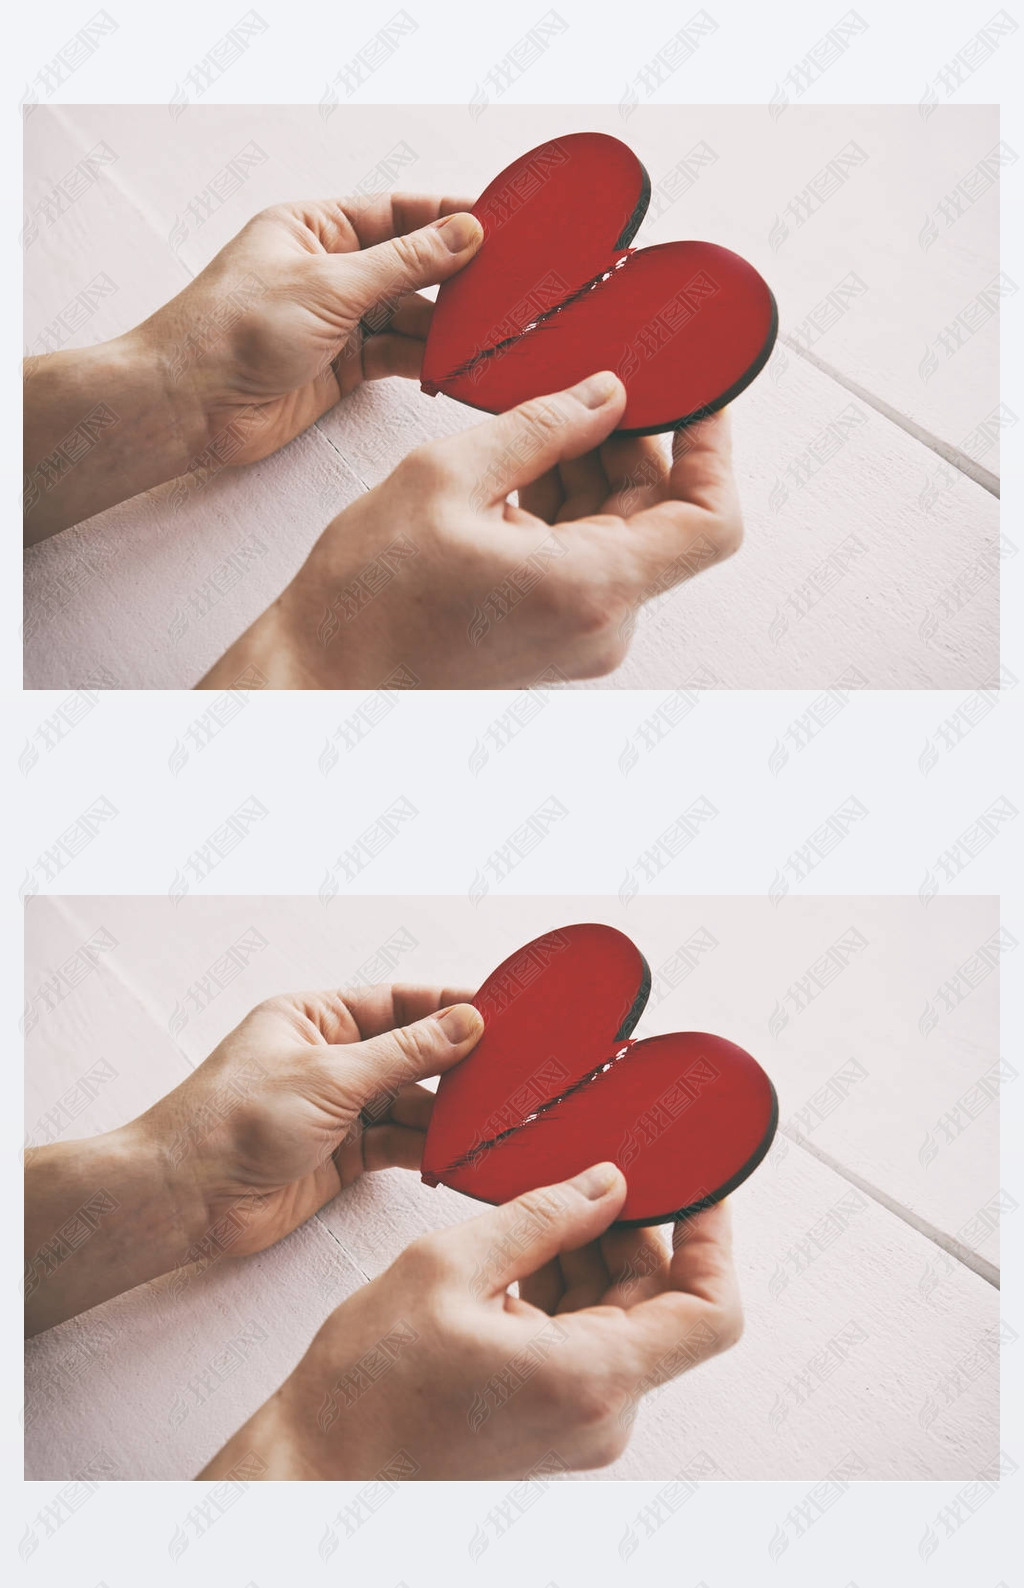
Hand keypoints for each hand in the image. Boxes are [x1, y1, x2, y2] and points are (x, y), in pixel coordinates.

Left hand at [139, 194, 482, 466]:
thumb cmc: (234, 329)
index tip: (501, 224)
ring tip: (491, 332)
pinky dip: (427, 361)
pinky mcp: (342, 368)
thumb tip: (464, 232)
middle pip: (411, 266)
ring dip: (446, 326)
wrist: (190, 405)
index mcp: (315, 227)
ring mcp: (337, 320)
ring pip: (409, 316)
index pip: (398, 212)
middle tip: (510, 286)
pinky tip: (457, 364)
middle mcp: (329, 269)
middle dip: (457, 278)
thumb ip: (404, 262)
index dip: (450, 217)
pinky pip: (398, 357)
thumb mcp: (330, 284)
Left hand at [141, 985, 481, 1255]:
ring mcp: (338, 1109)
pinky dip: (429, 1148)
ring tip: (495, 1117)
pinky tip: (460, 1151)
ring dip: (448, 1112)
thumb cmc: (234, 1119)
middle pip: (411, 1054)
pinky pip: (400, 1144)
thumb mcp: (331, 1075)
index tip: (503, 1012)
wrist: (185, 1198)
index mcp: (317, 1017)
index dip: (451, 1006)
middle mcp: (330, 1058)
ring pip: (411, 1103)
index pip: (399, 1003)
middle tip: (514, 1070)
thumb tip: (465, 1022)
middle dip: (458, 1064)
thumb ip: (405, 1053)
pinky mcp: (343, 1157)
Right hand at [199, 374, 742, 688]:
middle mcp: (602, 624)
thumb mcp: (446, 476)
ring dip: (592, 471)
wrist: (323, 670)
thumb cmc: (366, 595)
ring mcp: (582, 635)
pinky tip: (518, 470)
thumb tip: (607, 393)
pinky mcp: (558, 634)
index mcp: (589, 588)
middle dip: (633, 445)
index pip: (710, 521)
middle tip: (587, 383)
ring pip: (623, 533)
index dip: (715, 450)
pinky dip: (567, 506)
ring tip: (533, 424)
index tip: (697, 395)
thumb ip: (541, 425)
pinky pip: (589, 556)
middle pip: (662, 517)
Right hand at [200, 1165, 742, 1479]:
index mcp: (590, 1377)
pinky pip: (589, 1340)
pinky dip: (567, 1288)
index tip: (698, 1184)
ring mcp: (580, 1421)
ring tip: (535, 1211)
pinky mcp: (556, 1417)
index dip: (715, 1239)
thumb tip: (609, 1182)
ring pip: (623, 1317)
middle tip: (590, 1170)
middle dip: (633, 1232)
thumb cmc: (368, 1382)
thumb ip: (542, 1216)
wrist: (320, 1460)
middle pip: (661, 1303)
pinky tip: (519, 1254)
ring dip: (592, 1256)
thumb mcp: (449, 1266)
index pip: (710, 1311)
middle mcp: (602, 1412)